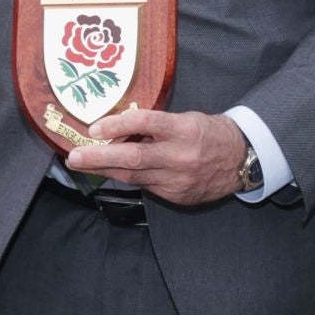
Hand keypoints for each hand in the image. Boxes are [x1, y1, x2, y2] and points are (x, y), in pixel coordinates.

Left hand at [66, 108, 246, 205]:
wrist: (240, 159)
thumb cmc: (208, 132)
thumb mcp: (185, 119)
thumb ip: (154, 125)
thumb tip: (117, 130)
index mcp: (184, 129)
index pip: (145, 122)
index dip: (117, 124)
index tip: (94, 128)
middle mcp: (180, 156)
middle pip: (133, 157)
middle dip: (99, 158)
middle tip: (74, 156)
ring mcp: (178, 179)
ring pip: (134, 176)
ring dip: (105, 170)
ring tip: (82, 164)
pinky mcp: (177, 196)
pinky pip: (145, 186)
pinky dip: (127, 177)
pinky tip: (112, 171)